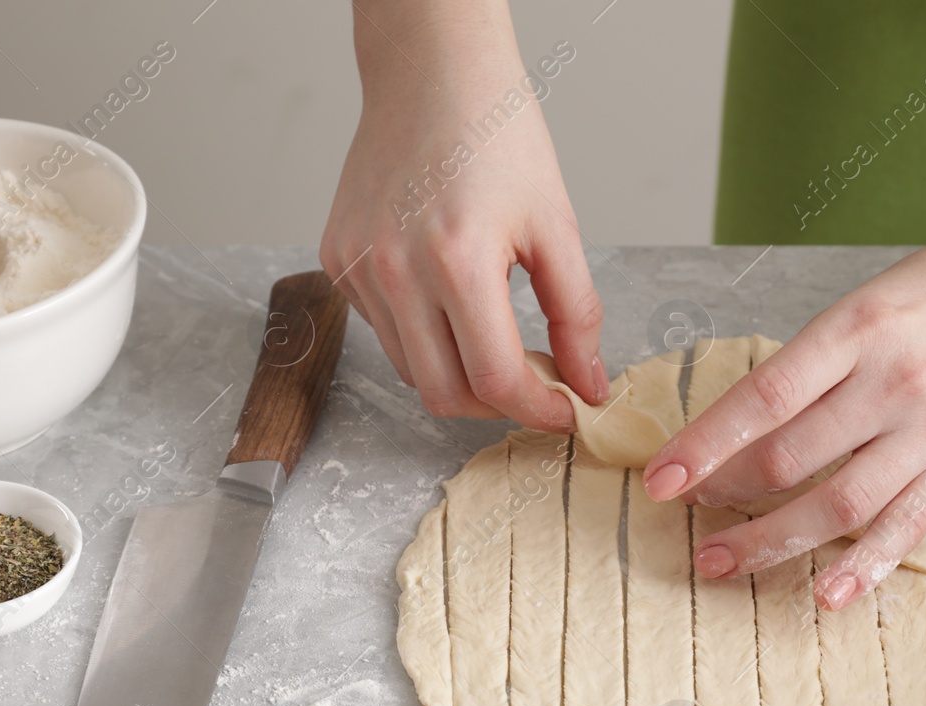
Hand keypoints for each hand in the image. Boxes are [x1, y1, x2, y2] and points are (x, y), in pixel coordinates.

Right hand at [320, 2, 607, 430]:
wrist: (431, 74)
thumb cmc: (497, 136)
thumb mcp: (557, 226)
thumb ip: (577, 314)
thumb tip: (588, 384)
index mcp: (458, 261)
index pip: (494, 380)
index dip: (536, 410)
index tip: (563, 410)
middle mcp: (396, 271)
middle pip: (444, 393)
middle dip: (496, 405)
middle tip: (534, 385)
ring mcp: (358, 268)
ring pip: (410, 369)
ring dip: (458, 371)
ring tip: (497, 338)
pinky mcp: (337, 260)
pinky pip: (384, 330)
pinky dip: (422, 334)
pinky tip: (448, 296)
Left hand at [642, 231, 925, 609]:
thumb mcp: (863, 305)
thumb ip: (808, 366)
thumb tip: (733, 430)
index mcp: (858, 330)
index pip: (763, 397)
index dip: (705, 443)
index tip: (659, 477)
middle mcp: (894, 382)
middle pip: (791, 458)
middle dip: (724, 493)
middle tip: (684, 513)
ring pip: (839, 505)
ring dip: (770, 541)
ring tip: (718, 560)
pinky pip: (907, 528)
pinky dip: (864, 568)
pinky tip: (824, 595)